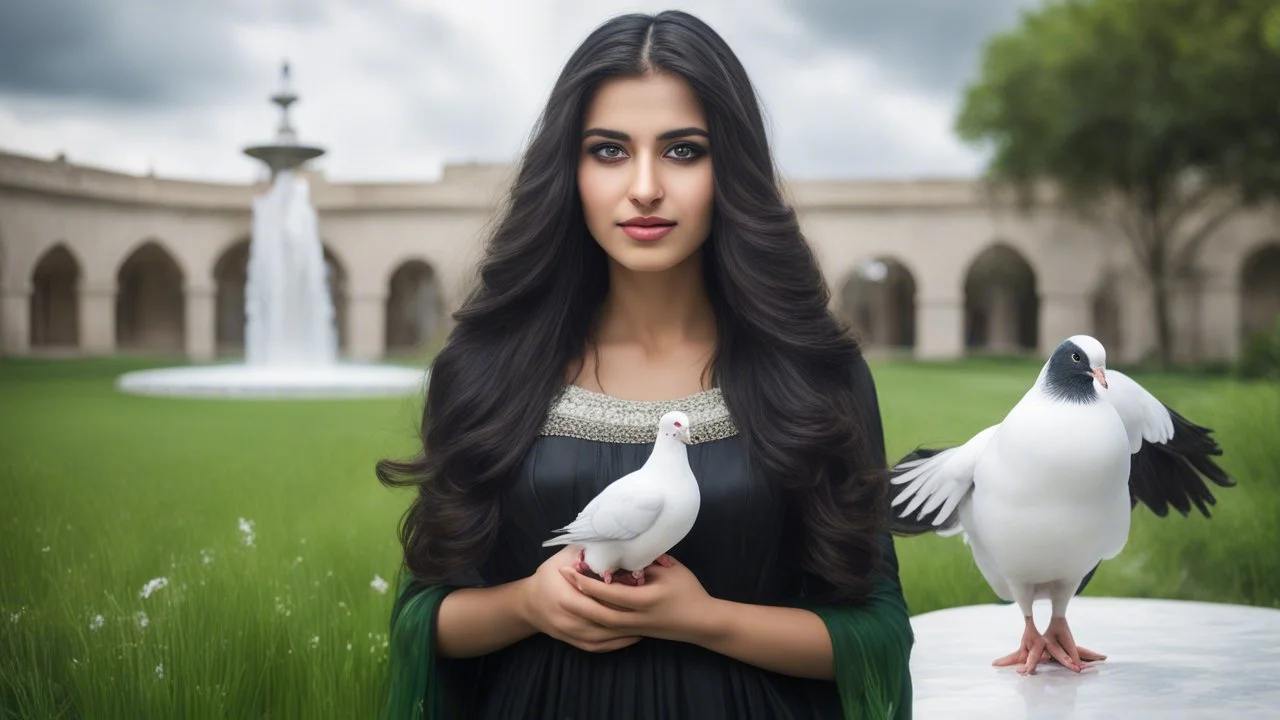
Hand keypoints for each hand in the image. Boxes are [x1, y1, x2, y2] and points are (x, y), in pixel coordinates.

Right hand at [518, 546, 641, 652]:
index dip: (621, 597)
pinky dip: (618, 643)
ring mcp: (572, 635)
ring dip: (627, 631)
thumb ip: (587, 551)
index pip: (599, 601)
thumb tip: (613, 541)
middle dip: (628, 615)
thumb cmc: (549, 576)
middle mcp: (569, 621)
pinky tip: (634, 635)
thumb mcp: (564, 558)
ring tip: (647, 621)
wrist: (528, 604)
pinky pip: (600, 647)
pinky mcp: (575, 644)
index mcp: (566, 598)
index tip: (640, 589)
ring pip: (605, 637)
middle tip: (650, 607)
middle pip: (605, 621)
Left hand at [561, 555, 723, 645]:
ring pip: (601, 625)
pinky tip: (583, 609)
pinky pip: (609, 630)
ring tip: (565, 595)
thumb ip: (645, 561)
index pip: (610, 593)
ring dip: (582, 610)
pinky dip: (594, 620)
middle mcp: (637, 618)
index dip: (587, 582)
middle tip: (560, 582)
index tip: (570, 569)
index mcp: (646, 600)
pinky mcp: (634, 634)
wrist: (702, 622)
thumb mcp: (670, 570)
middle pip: (599, 614)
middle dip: (576, 599)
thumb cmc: (688, 591)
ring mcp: (635, 629)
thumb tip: (620, 551)